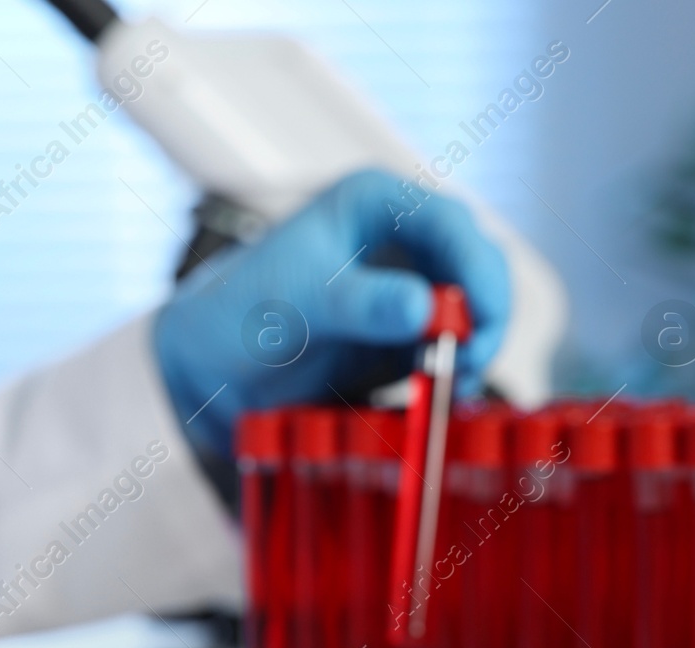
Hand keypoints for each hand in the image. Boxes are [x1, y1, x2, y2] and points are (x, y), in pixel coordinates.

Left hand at [154, 169, 510, 458]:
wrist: (209, 366)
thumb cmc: (240, 312)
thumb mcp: (298, 304)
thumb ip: (361, 304)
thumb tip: (427, 309)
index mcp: (377, 202)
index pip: (452, 224)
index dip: (478, 272)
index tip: (478, 325)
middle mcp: (402, 237)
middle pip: (477, 268)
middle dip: (484, 317)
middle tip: (464, 366)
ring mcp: (409, 287)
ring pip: (474, 311)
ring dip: (473, 350)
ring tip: (446, 386)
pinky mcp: (406, 337)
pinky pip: (452, 350)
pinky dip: (455, 374)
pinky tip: (436, 397)